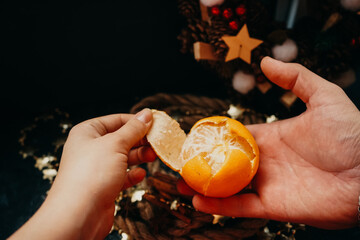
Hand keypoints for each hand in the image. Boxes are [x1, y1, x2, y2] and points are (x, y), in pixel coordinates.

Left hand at [10, 109, 155, 239]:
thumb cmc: (92, 174)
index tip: (154, 123)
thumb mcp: (116, 144)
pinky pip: (121, 175)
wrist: (79, 214)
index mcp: (87, 132)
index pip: (115, 120)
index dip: (135, 121)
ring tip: (152, 156)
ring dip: (139, 156)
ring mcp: (96, 168)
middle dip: (139, 141)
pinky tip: (140, 174)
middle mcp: (90, 149)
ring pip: (123, 157)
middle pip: (121, 138)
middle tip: (156, 142)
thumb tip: (146, 114)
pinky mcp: (103, 185)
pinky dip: (132, 174)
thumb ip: (134, 129)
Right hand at [178, 57, 359, 228]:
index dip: (215, 136)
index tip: (194, 135)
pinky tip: (198, 201)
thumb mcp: (324, 97)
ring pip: (228, 186)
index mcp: (273, 137)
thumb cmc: (351, 134)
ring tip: (181, 183)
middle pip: (226, 162)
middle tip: (181, 162)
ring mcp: (268, 184)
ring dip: (204, 186)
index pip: (236, 136)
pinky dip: (218, 206)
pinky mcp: (273, 206)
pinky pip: (240, 207)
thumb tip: (265, 60)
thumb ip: (295, 77)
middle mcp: (266, 161)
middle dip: (203, 162)